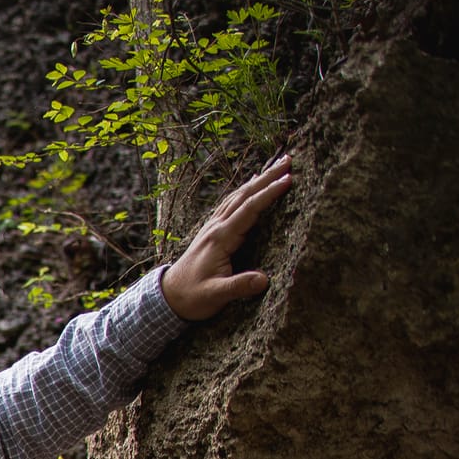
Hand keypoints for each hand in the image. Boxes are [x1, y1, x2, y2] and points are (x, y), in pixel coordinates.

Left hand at [160, 153, 292, 321]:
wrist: (168, 298)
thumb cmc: (192, 298)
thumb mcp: (214, 296)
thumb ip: (238, 287)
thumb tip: (264, 280)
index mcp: (220, 238)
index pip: (249, 209)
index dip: (269, 194)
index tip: (289, 180)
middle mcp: (216, 227)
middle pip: (244, 195)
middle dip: (268, 177)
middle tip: (290, 160)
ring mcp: (212, 227)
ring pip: (237, 196)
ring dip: (258, 180)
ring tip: (278, 165)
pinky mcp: (211, 231)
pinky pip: (230, 204)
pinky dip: (245, 191)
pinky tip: (252, 185)